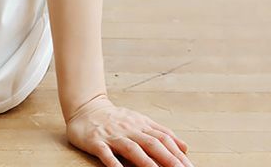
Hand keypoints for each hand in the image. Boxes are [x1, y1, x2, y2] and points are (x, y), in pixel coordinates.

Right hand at [65, 94, 193, 166]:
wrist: (85, 108)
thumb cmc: (115, 119)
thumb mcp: (140, 121)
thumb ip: (161, 133)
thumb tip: (185, 147)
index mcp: (141, 124)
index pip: (163, 138)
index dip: (177, 153)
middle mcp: (129, 129)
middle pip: (152, 144)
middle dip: (169, 159)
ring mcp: (113, 135)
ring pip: (132, 149)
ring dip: (147, 163)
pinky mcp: (96, 142)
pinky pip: (106, 154)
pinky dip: (114, 164)